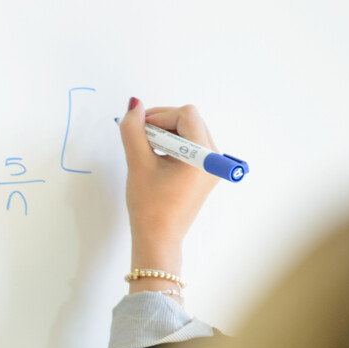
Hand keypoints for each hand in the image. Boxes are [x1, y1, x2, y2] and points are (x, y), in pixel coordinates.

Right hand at [119, 99, 217, 286]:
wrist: (158, 241)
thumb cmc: (150, 208)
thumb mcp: (138, 165)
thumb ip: (133, 131)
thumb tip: (134, 105)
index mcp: (204, 155)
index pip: (185, 114)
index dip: (159, 115)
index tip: (138, 128)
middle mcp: (215, 158)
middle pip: (189, 121)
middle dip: (163, 124)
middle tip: (140, 140)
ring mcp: (212, 166)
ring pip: (189, 133)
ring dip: (166, 135)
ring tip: (147, 152)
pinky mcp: (204, 174)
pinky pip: (190, 148)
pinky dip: (172, 147)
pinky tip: (156, 160)